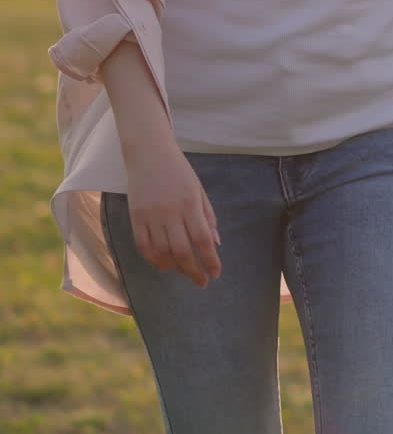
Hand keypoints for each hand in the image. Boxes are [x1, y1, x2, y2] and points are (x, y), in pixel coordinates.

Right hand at [125, 137, 221, 287]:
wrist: (149, 152)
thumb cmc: (178, 170)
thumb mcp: (199, 189)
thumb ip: (208, 216)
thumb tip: (215, 244)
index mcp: (190, 202)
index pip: (202, 238)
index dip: (210, 260)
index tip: (215, 273)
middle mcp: (170, 211)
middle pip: (183, 250)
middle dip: (194, 271)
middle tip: (202, 281)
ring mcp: (151, 214)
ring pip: (162, 252)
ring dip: (175, 267)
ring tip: (184, 270)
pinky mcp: (135, 216)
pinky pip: (143, 246)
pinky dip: (154, 259)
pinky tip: (164, 263)